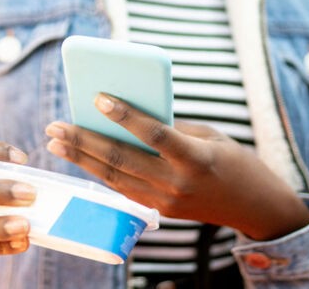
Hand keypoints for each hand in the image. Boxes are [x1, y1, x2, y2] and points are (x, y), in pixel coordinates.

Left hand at [45, 94, 308, 240]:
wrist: (253, 207)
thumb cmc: (234, 160)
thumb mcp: (210, 136)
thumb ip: (171, 126)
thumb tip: (127, 115)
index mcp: (196, 158)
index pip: (154, 134)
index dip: (126, 116)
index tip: (99, 97)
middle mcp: (177, 183)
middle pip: (122, 159)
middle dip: (84, 141)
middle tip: (55, 125)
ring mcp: (166, 201)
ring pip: (113, 177)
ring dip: (81, 158)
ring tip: (55, 142)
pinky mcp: (160, 209)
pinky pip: (121, 188)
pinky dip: (98, 170)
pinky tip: (78, 156)